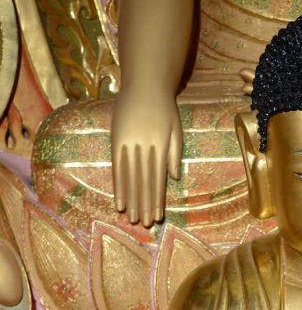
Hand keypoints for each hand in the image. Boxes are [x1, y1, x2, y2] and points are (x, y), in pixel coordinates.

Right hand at [111, 90, 181, 226]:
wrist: (145, 84)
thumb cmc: (164, 108)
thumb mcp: (176, 128)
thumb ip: (175, 153)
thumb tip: (173, 178)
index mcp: (161, 147)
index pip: (158, 180)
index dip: (157, 200)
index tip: (157, 216)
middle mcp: (144, 148)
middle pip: (143, 183)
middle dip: (144, 205)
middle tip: (144, 225)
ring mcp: (128, 144)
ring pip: (129, 178)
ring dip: (131, 200)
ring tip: (131, 218)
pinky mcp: (116, 140)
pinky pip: (117, 167)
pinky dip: (118, 186)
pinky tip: (119, 201)